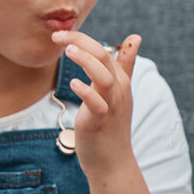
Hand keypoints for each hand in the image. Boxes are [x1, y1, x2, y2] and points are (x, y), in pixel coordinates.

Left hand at [54, 31, 140, 180]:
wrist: (112, 160)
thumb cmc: (111, 125)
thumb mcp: (119, 92)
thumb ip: (125, 64)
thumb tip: (135, 37)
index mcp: (121, 82)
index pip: (106, 52)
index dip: (85, 39)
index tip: (63, 33)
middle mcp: (119, 90)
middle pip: (104, 58)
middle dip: (82, 42)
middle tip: (58, 35)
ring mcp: (111, 105)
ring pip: (103, 77)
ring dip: (87, 61)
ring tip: (68, 50)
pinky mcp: (100, 121)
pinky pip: (97, 103)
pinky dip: (86, 91)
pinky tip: (74, 83)